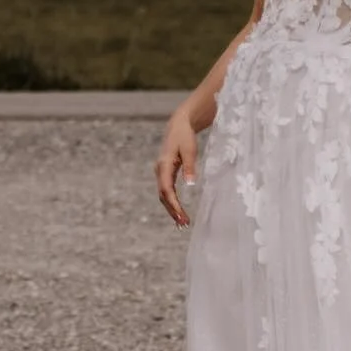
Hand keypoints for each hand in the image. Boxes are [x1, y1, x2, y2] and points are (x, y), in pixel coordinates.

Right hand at [155, 103, 200, 227]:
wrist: (178, 125)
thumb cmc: (185, 136)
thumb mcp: (190, 149)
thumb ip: (190, 166)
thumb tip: (191, 184)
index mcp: (164, 165)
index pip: (166, 189)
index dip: (173, 204)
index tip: (181, 216)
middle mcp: (160, 171)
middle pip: (164, 195)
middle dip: (173, 211)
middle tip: (183, 224)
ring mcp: (161, 173)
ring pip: (164, 195)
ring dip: (172, 209)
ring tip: (182, 223)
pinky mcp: (165, 174)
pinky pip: (167, 191)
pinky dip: (172, 202)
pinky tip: (179, 211)